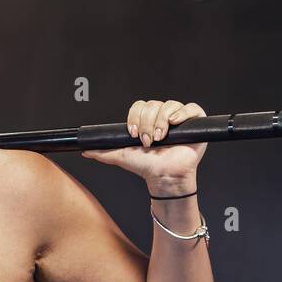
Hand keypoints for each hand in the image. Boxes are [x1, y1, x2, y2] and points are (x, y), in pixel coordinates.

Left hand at [81, 99, 207, 185]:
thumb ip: (103, 152)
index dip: (135, 117)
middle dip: (147, 123)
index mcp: (147, 120)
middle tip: (147, 141)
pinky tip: (174, 123)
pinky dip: (182, 113)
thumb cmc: (146, 166)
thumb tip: (84, 149)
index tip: (132, 133)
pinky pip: (191, 108)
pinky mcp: (196, 122)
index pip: (139, 106)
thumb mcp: (121, 157)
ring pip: (169, 105)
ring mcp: (179, 119)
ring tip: (160, 139)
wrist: (164, 177)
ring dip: (161, 121)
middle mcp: (162, 116)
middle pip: (153, 105)